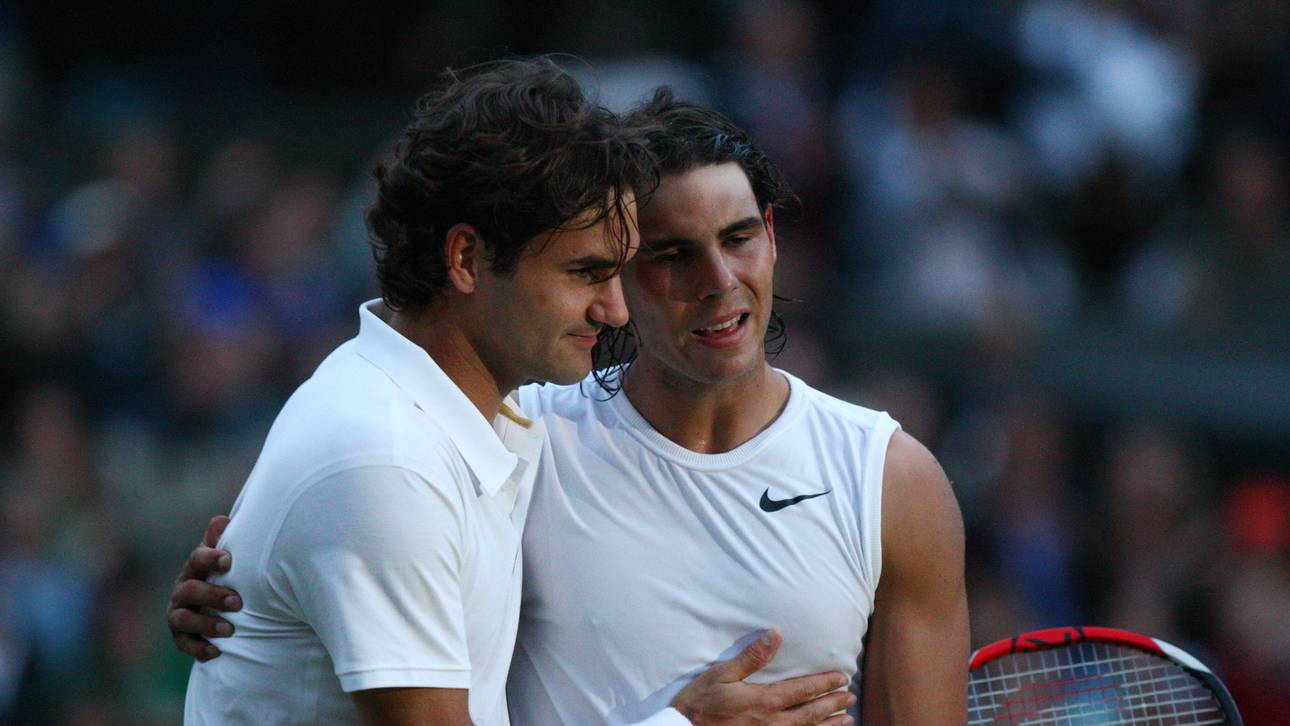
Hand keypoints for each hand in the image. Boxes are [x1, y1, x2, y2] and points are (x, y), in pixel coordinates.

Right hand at [167, 515, 241, 660]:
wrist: (217, 606)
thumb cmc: (226, 575)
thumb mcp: (224, 557)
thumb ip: (222, 539)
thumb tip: (222, 520)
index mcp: (195, 567)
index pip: (196, 559)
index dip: (210, 558)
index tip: (229, 560)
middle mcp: (183, 590)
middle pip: (189, 590)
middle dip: (212, 596)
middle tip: (238, 602)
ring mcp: (179, 613)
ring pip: (183, 619)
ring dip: (206, 624)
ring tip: (230, 630)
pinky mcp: (181, 636)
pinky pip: (184, 644)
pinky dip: (199, 648)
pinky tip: (217, 652)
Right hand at [671, 629, 855, 724]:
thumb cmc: (702, 702)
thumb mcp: (722, 674)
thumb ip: (752, 656)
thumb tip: (775, 634)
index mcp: (765, 701)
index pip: (804, 690)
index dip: (825, 683)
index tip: (842, 678)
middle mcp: (774, 723)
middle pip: (812, 713)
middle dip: (834, 704)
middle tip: (850, 698)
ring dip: (829, 725)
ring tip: (847, 720)